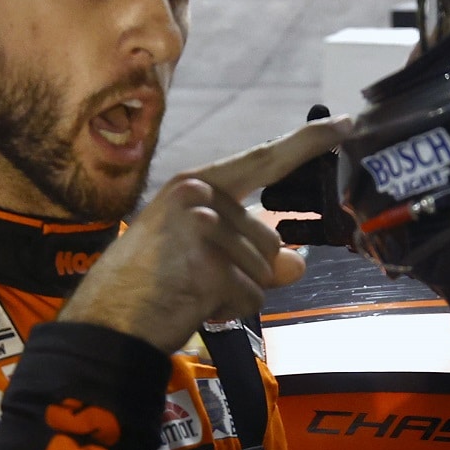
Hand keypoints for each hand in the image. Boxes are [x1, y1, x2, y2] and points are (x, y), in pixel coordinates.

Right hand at [58, 116, 352, 352]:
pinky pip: (252, 296)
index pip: (263, 159)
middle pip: (270, 239)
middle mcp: (199, 196)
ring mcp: (205, 228)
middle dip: (248, 269)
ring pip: (265, 271)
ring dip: (237, 293)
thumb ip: (254, 254)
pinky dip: (230, 310)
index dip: (308, 143)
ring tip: (188, 292)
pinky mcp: (211, 264)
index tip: (345, 125)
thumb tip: (297, 263)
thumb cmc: (144, 286)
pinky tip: (191, 306)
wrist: (104, 324)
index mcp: (194, 184)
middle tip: (195, 279)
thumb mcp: (198, 256)